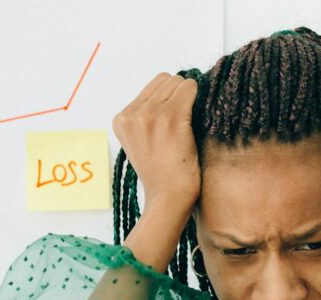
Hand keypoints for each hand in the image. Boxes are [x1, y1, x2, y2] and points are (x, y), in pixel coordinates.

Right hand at [112, 73, 200, 208]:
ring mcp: (150, 115)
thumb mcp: (140, 142)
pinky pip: (190, 89)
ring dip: (189, 97)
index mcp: (121, 120)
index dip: (168, 98)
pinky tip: (197, 119)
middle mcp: (132, 115)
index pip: (151, 87)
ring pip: (178, 81)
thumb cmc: (161, 173)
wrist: (168, 198)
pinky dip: (198, 98)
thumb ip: (145, 117)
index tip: (174, 118)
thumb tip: (172, 87)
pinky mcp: (171, 118)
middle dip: (178, 94)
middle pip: (165, 80)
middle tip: (184, 120)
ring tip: (189, 123)